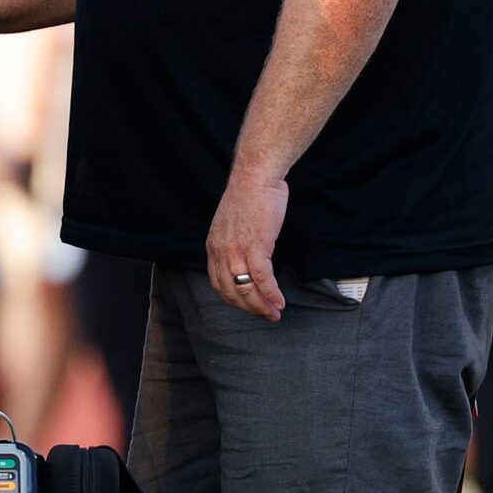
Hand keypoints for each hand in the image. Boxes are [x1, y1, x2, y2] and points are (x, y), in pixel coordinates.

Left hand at [205, 167, 287, 318]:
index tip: (248, 306)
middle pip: (230, 291)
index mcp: (213, 246)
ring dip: (261, 306)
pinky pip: (262, 278)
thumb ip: (235, 243)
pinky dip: (271, 294)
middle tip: (265, 316)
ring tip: (274, 314)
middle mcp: (220, 251)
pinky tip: (279, 302)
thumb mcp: (232, 224)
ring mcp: (236, 250)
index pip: (217, 283)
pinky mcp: (255, 246)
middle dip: (248, 308)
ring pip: (245, 288)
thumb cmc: (249, 197)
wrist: (255, 176)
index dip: (233, 299)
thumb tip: (247, 258)